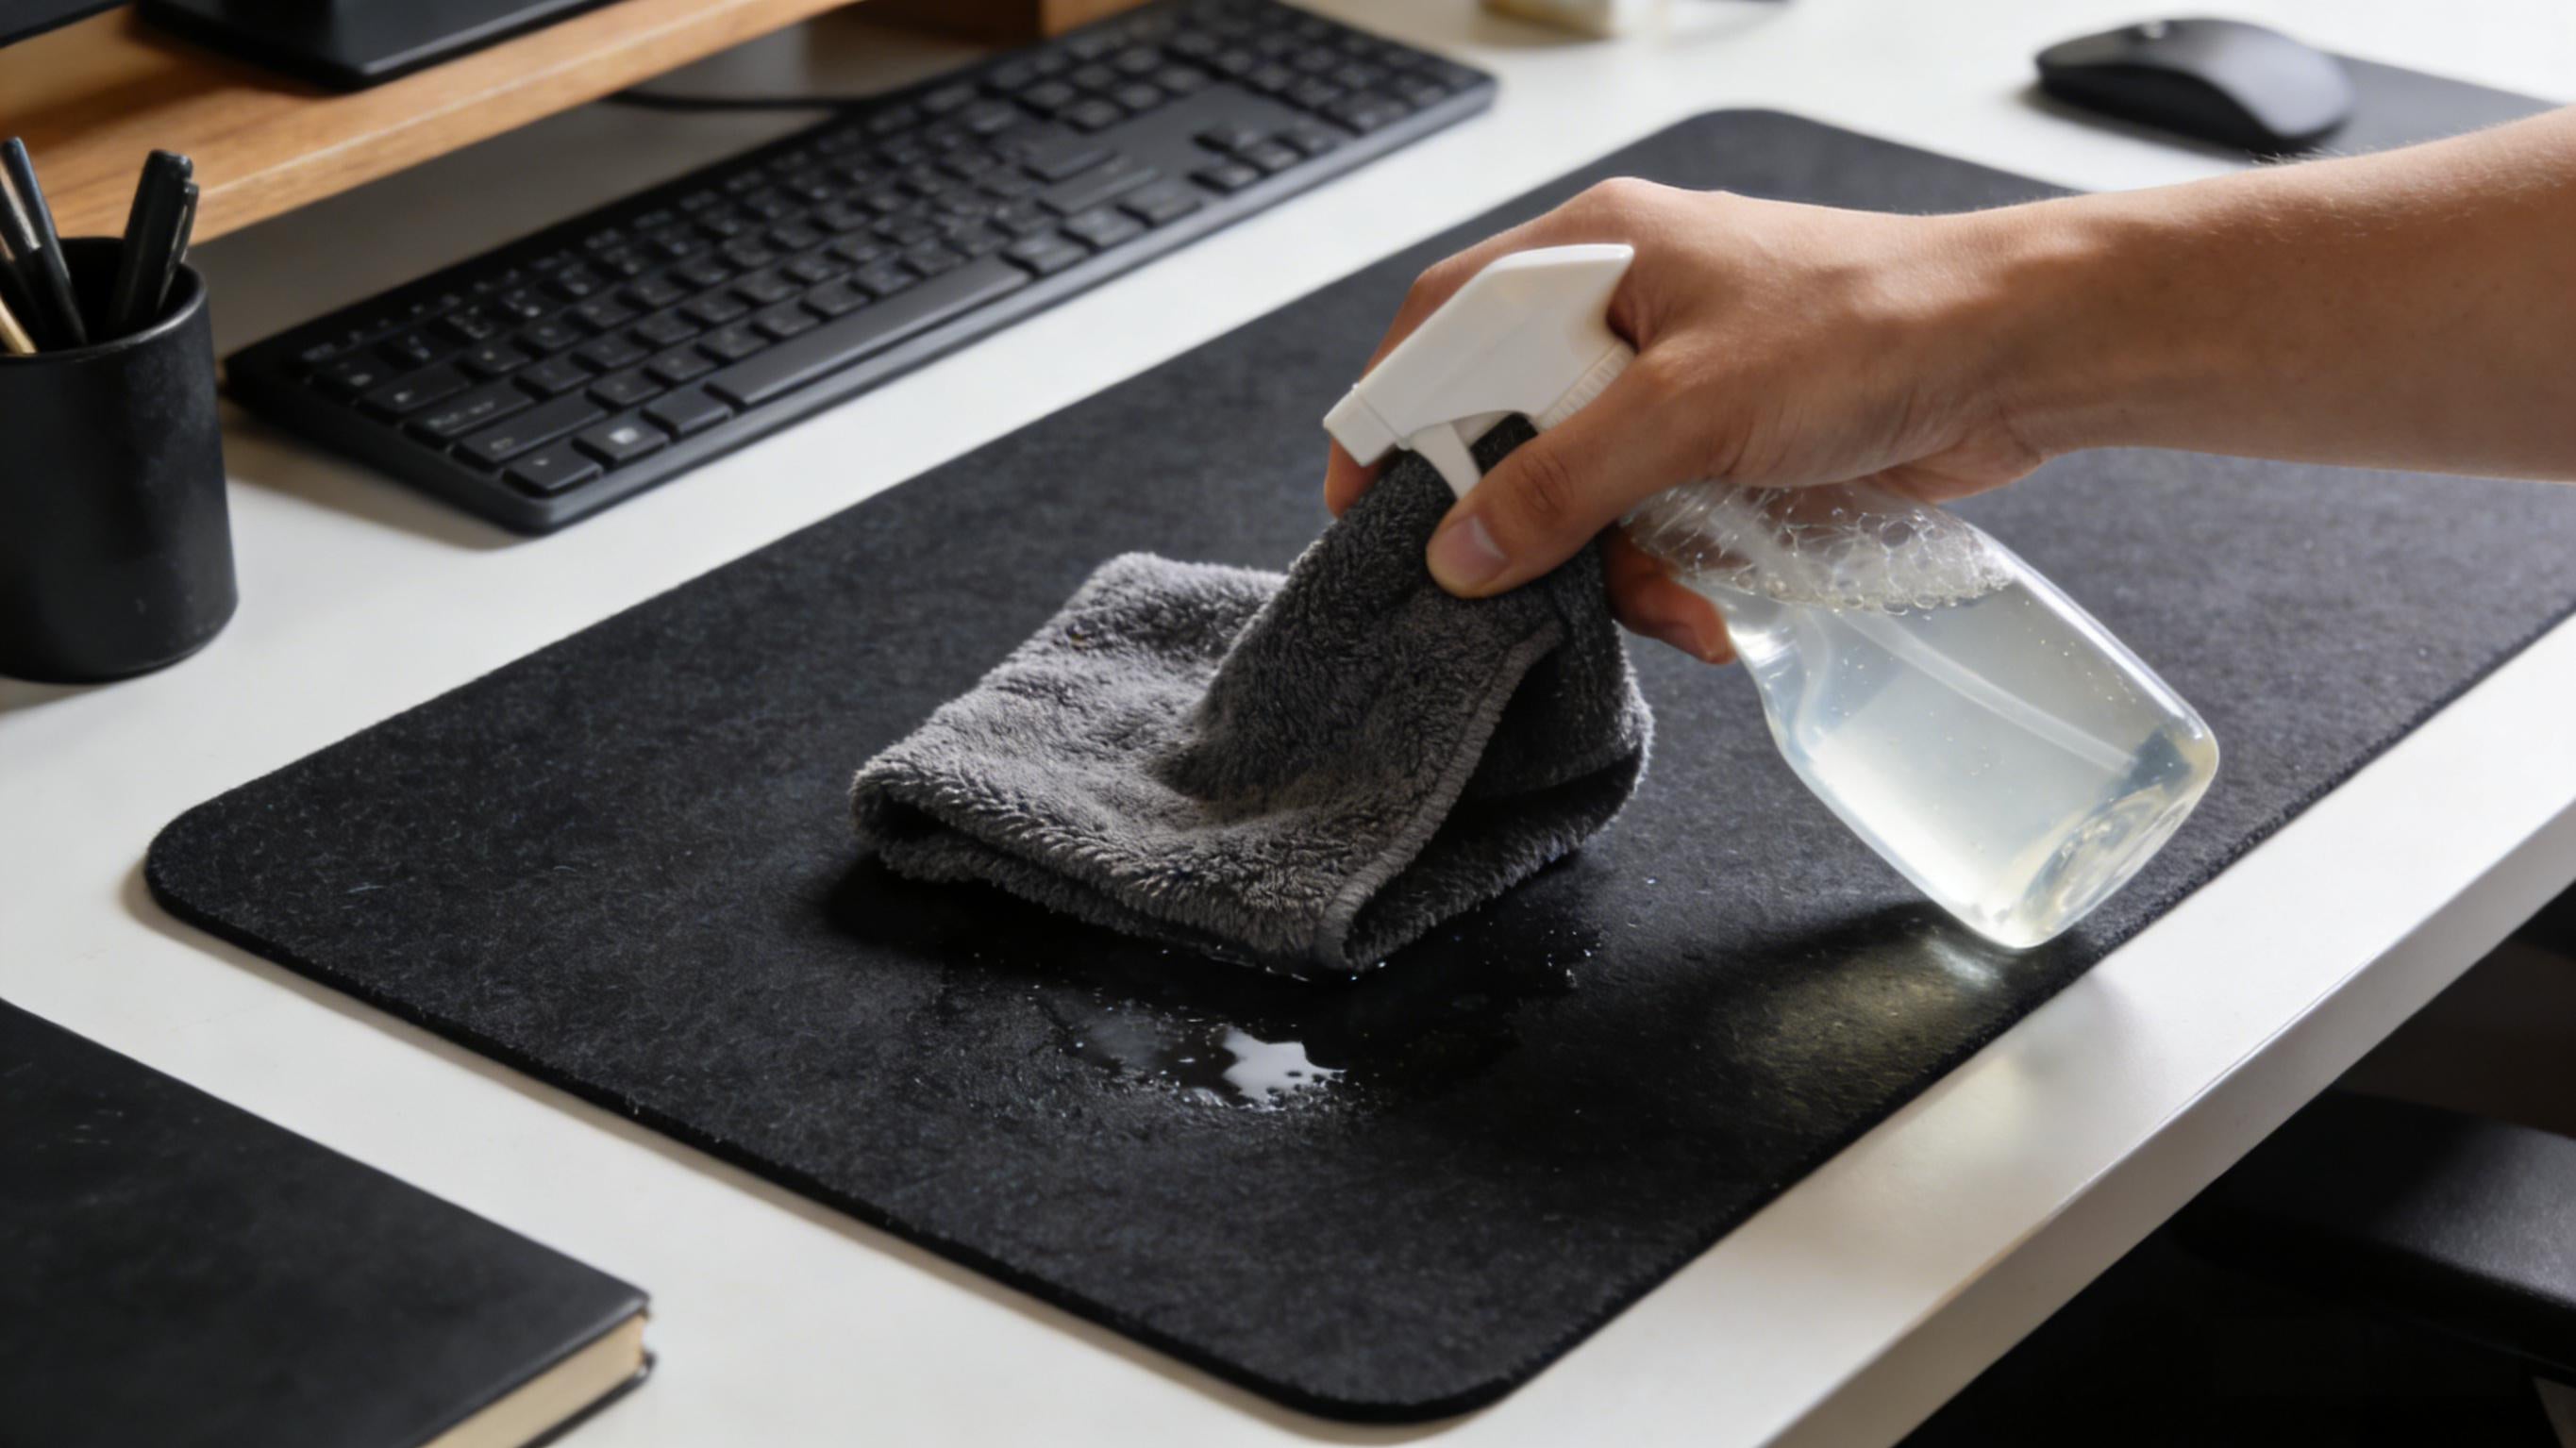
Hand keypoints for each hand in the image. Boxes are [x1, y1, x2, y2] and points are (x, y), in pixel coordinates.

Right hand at [1325, 179, 2048, 663]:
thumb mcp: (1691, 409)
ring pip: (1587, 495)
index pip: (1446, 324)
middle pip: (1512, 427)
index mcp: (1596, 256)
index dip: (1395, 412)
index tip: (1368, 506)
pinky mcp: (1731, 447)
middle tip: (1531, 583)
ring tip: (1673, 598)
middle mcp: (1628, 313)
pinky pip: (1659, 522)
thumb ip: (1564, 481)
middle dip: (1531, 521)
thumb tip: (1460, 547)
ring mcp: (1682, 383)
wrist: (2020, 358)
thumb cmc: (1875, 324)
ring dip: (1616, 565)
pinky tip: (1715, 604)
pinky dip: (1675, 572)